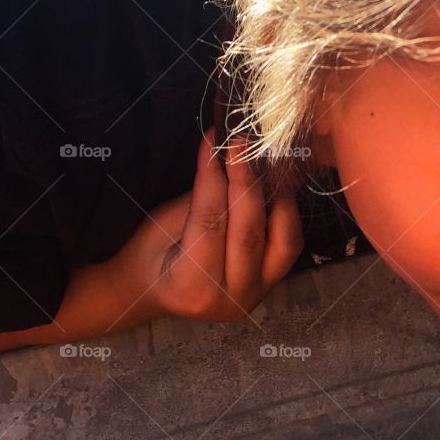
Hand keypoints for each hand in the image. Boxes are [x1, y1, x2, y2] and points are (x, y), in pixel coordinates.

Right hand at [110, 127, 304, 323]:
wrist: (153, 290)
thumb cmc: (150, 255)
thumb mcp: (163, 224)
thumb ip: (200, 197)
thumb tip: (224, 153)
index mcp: (191, 286)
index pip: (209, 223)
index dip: (214, 177)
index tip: (215, 140)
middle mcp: (230, 299)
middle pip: (248, 232)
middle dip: (247, 182)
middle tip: (242, 144)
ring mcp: (256, 295)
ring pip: (282, 241)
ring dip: (277, 196)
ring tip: (264, 162)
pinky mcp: (272, 285)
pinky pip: (290, 245)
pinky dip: (287, 213)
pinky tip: (277, 186)